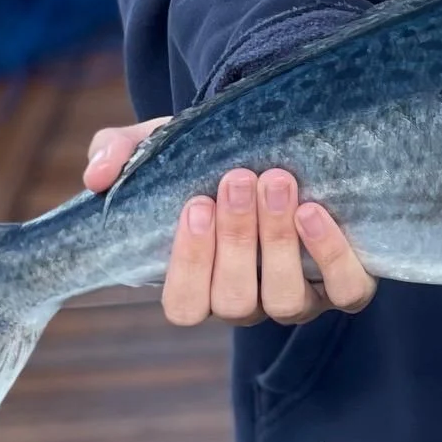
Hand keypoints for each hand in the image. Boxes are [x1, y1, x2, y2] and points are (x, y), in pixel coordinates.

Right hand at [84, 119, 376, 326]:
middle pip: (234, 301)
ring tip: (277, 181)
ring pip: (285, 299)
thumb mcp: (162, 146)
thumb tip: (96, 174)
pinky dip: (332, 256)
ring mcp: (298, 295)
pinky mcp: (345, 283)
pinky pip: (345, 291)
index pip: (184, 305)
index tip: (195, 204)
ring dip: (278, 241)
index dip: (188, 264)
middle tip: (238, 178)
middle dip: (236, 240)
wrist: (278, 137)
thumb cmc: (209, 154)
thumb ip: (120, 153)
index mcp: (201, 282)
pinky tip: (316, 211)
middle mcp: (248, 299)